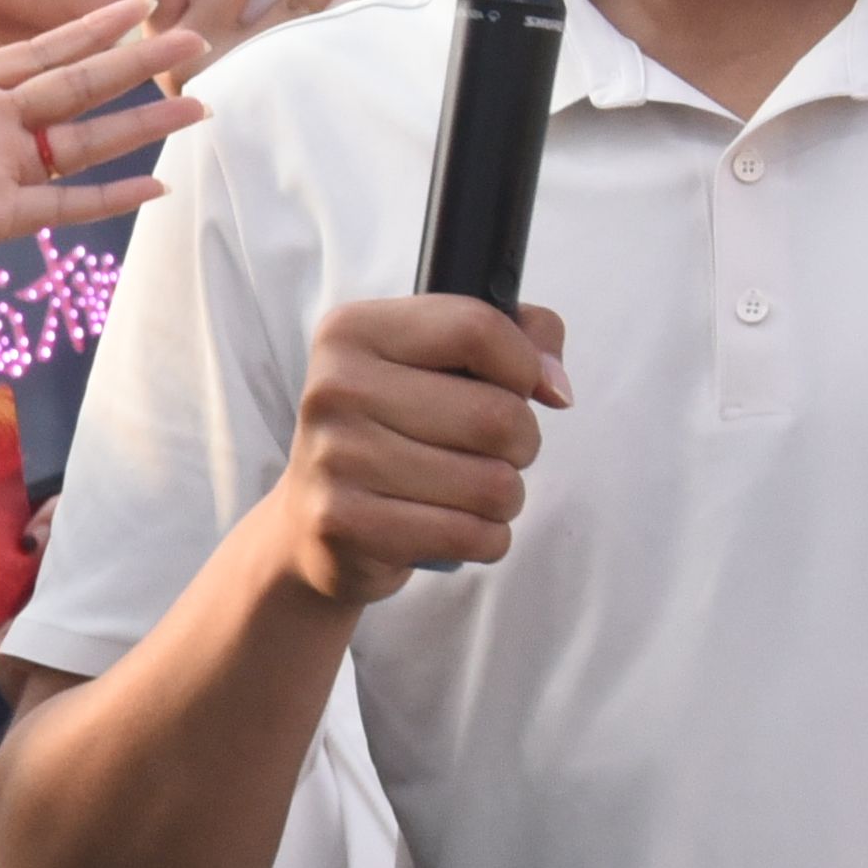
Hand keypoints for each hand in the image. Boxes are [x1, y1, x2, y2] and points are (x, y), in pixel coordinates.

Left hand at [0, 0, 199, 312]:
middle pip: (79, 86)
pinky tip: (155, 185)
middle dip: (136, 63)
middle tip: (198, 37)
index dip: (90, 27)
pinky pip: (61, 203)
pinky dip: (108, 197)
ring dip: (140, 125)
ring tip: (200, 106)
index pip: (40, 48)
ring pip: (84, 142)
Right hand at [258, 293, 568, 605]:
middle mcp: (334, 389)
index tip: (520, 389)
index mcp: (352, 332)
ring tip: (467, 493)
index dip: (524, 366)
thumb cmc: (393, 431)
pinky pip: (471, 535)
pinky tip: (454, 527)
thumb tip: (556, 387)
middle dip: (522, 444)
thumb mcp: (439, 362)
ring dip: (504, 498)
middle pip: (497, 416)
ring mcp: (334, 458)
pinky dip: (486, 538)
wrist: (311, 522)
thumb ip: (518, 338)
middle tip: (491, 453)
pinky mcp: (344, 523)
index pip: (476, 328)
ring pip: (494, 485)